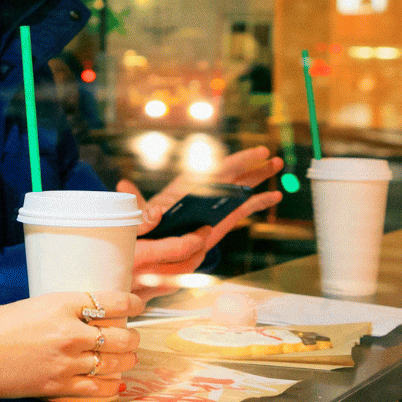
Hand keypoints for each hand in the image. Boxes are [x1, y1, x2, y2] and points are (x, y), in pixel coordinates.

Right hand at [0, 290, 143, 400]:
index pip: (111, 302)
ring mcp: (66, 363)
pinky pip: (98, 389)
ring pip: (114, 364)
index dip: (132, 304)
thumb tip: (91, 317)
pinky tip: (117, 383)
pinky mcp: (59, 387)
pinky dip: (112, 386)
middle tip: (132, 337)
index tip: (138, 306)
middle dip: (132, 338)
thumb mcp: (36, 303)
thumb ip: (65, 310)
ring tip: (128, 358)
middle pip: (120, 336)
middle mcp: (70, 333)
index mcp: (62, 304)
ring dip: (126, 361)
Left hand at [120, 146, 283, 288]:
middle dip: (251, 163)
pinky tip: (275, 196)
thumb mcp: (140, 218)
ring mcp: (215, 205)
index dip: (234, 161)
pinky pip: (244, 208)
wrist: (155, 248)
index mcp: (188, 188)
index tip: (253, 152)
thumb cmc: (147, 230)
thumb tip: (123, 184)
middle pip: (231, 174)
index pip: (214, 170)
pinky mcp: (222, 220)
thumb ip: (137, 204)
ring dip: (259, 176)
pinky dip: (259, 201)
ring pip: (240, 187)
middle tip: (271, 154)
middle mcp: (204, 192)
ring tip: (278, 164)